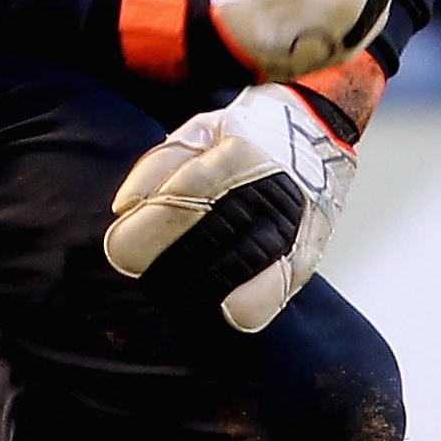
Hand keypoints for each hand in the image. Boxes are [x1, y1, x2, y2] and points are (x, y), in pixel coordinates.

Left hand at [104, 84, 356, 332]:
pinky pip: (281, 283)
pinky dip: (255, 302)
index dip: (144, 233)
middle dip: (168, 266)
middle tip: (149, 273)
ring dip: (203, 286)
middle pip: (208, 240)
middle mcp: (269, 186)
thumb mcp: (201, 129)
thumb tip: (125, 207)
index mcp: (236, 151)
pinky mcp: (310, 247)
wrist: (319, 129)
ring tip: (178, 292)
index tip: (121, 248)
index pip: (180, 202)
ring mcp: (294, 220)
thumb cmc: (251, 132)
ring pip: (245, 266)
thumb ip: (159, 166)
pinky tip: (232, 311)